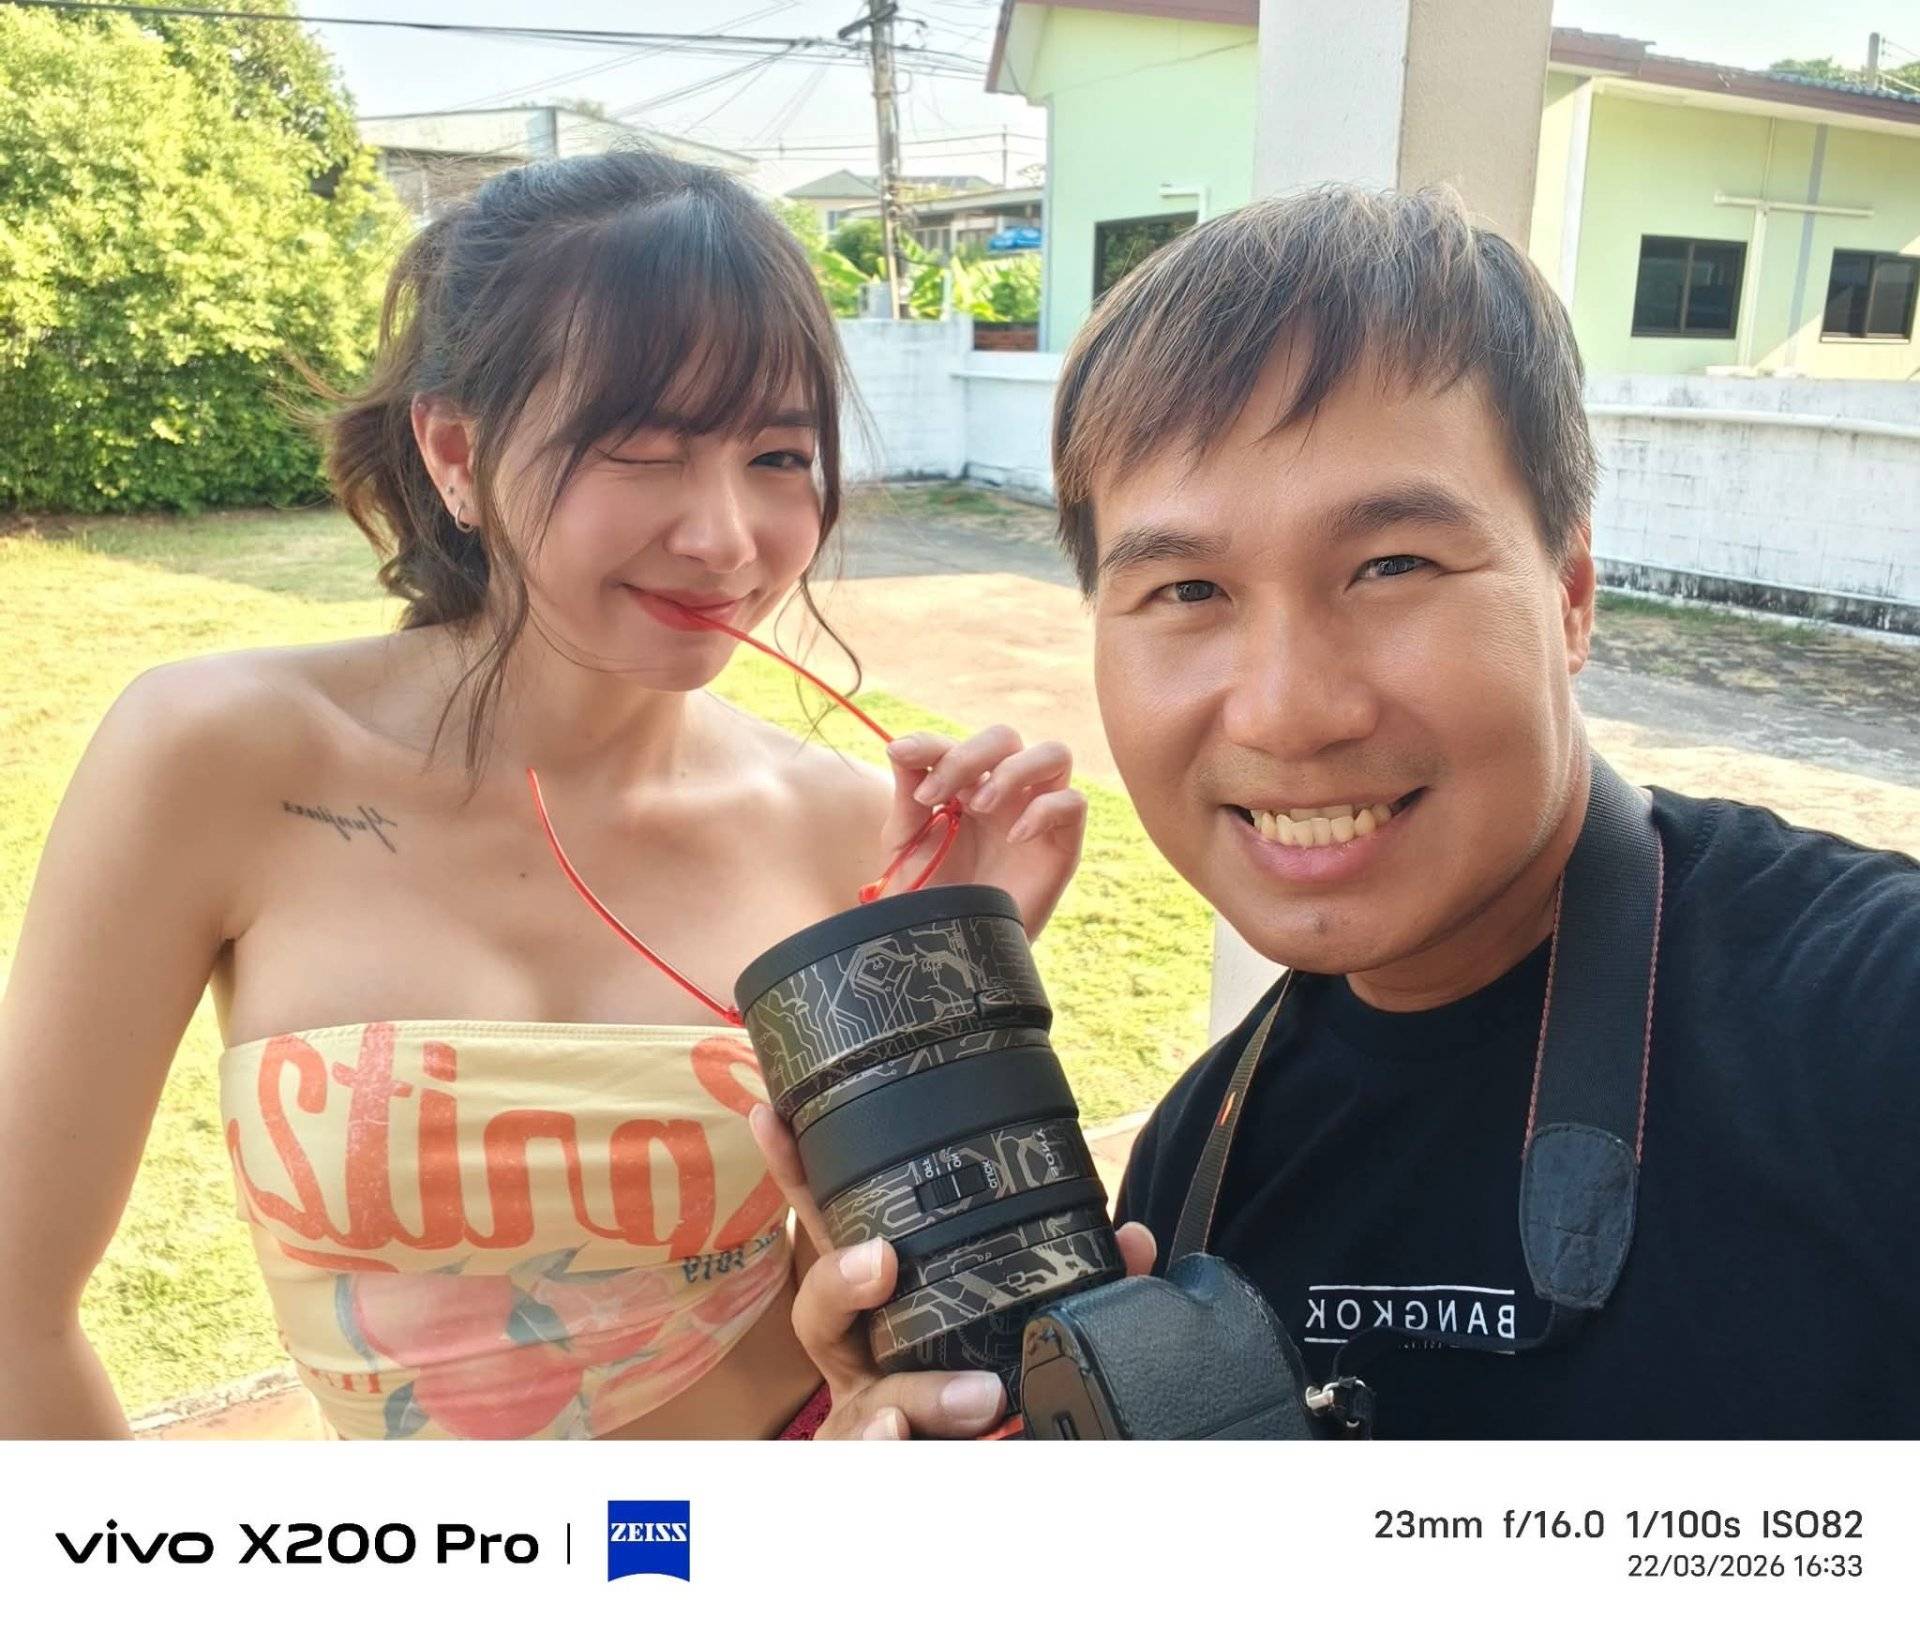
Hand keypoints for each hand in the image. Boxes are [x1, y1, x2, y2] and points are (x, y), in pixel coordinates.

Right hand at [750, 1102, 1156, 1439]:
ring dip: (918, 1394)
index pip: (834, 1235)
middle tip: (883, 1260)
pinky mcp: (878, 1476)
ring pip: (862, 1408)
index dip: (799, 1175)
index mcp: (880, 1310)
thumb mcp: (1020, 1332)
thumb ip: (1065, 1286)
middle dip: (842, 1280)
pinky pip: (876, 1466)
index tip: (775, 1114)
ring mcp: (863, 1426)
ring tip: (979, 1398)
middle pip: (820, 1316)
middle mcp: (860, 1363)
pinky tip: (909, 1448)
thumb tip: (1131, 1241)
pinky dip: (892, 1457)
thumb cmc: (989, 1398)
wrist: (985, 1477)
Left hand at [882, 726, 1086, 939]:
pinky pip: (1074, 803)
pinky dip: (1045, 810)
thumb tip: (900, 745)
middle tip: (938, 795)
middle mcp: (1004, 793)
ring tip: (978, 806)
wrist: (948, 952)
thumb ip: (909, 794)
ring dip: (1013, 770)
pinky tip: (1013, 837)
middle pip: (1006, 737)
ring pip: (1055, 754)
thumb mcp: (907, 844)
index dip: (931, 742)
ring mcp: (1036, 815)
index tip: (903, 755)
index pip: (955, 743)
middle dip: (970, 754)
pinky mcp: (1062, 846)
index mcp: (963, 786)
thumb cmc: (927, 898)